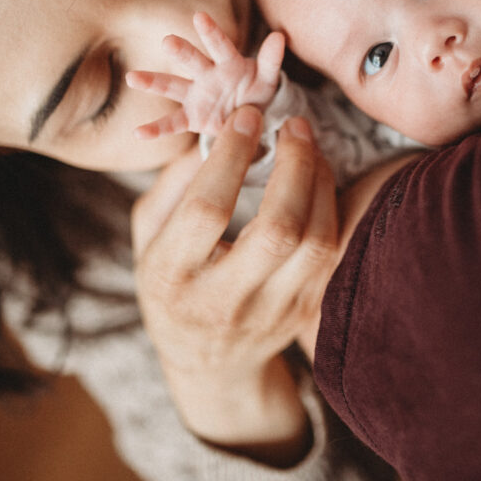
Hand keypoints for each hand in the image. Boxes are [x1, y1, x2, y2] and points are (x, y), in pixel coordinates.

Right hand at [127, 11, 284, 139]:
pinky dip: (156, 129)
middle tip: (168, 41)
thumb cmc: (257, 89)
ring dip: (153, 82)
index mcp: (227, 62)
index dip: (211, 32)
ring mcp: (195, 95)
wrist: (251, 115)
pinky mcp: (191, 117)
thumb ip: (271, 60)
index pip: (220, 45)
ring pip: (172, 86)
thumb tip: (280, 36)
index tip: (199, 17)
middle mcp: (206, 74)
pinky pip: (172, 123)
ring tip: (133, 77)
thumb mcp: (268, 77)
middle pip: (192, 61)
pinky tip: (137, 133)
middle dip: (181, 51)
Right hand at [131, 106, 338, 463]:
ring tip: (308, 144)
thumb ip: (172, 184)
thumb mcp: (148, 237)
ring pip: (315, 243)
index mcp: (172, 278)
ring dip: (320, 182)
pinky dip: (332, 205)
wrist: (210, 363)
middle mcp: (224, 301)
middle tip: (294, 123)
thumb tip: (212, 132)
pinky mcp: (306, 310)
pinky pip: (332, 251)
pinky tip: (318, 175)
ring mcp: (272, 312)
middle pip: (276, 230)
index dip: (231, 157)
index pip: (207, 212)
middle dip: (292, 166)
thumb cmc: (172, 283)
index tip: (246, 117)